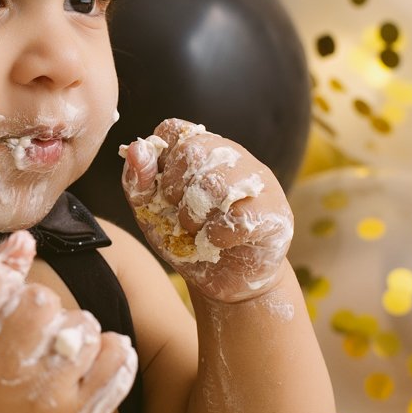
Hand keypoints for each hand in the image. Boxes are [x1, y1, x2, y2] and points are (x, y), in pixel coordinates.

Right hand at [0, 232, 137, 412]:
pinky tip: (91, 360)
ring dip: (77, 330)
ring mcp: (43, 402)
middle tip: (35, 330)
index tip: (6, 299)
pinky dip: (111, 351)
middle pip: (41, 301)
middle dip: (42, 305)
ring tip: (60, 351)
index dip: (7, 279)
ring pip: (83, 326)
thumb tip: (25, 237)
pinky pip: (115, 360)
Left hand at [120, 118, 293, 303]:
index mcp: (200, 150)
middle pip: (194, 149)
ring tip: (196, 231)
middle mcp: (231, 156)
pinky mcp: (274, 211)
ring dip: (194, 215)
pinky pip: (238, 216)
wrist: (222, 281)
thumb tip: (136, 148)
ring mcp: (257, 181)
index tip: (161, 191)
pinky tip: (218, 243)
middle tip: (180, 216)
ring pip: (216, 181)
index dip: (158, 161)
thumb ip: (139, 181)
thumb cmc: (186, 240)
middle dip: (175, 189)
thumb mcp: (151, 212)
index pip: (173, 130)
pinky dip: (216, 236)